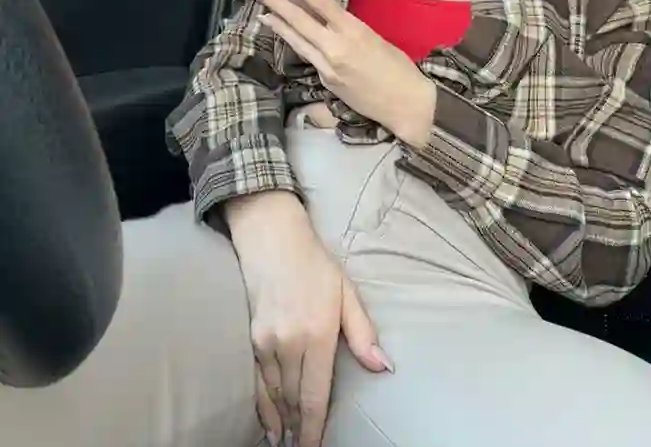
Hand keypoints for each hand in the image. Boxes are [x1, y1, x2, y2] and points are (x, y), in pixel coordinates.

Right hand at [226, 192, 391, 446]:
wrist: (272, 239)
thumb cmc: (315, 264)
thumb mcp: (347, 292)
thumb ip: (363, 332)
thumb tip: (383, 367)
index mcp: (318, 332)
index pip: (315, 394)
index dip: (314, 427)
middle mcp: (289, 342)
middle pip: (293, 398)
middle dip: (299, 427)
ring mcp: (266, 340)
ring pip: (275, 392)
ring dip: (282, 418)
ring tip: (288, 439)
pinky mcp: (252, 336)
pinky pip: (258, 380)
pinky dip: (263, 404)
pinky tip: (269, 419)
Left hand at [248, 0, 436, 145]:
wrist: (406, 104)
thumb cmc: (399, 67)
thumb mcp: (374, 38)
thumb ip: (348, 28)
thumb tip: (327, 17)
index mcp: (353, 31)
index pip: (318, 0)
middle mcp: (335, 48)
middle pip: (298, 20)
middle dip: (275, 2)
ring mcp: (327, 67)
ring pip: (296, 40)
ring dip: (278, 23)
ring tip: (262, 10)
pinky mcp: (325, 82)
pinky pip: (306, 57)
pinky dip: (294, 42)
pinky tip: (286, 35)